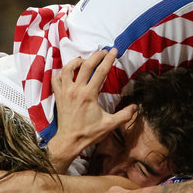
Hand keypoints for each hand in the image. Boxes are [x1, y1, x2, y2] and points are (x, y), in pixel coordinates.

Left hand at [48, 49, 136, 171]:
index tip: (114, 51)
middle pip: (85, 65)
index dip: (108, 59)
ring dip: (77, 61)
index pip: (100, 71)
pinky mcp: (59, 96)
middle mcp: (76, 90)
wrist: (69, 141)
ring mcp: (65, 92)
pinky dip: (62, 73)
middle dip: (96, 55)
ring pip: (67, 69)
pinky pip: (56, 79)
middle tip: (103, 51)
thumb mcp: (110, 125)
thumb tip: (136, 107)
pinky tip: (69, 74)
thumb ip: (124, 115)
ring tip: (85, 60)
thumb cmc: (89, 133)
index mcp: (89, 94)